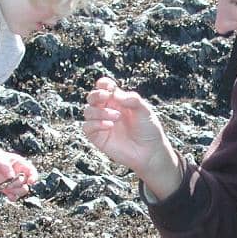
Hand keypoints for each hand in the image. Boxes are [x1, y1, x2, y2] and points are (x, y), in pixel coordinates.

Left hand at [0, 144, 36, 200]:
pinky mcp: (7, 189)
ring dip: (16, 191)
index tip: (30, 181)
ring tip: (7, 188)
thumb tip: (11, 176)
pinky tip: (8, 195)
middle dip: (19, 185)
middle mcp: (18, 174)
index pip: (32, 171)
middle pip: (26, 183)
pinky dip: (12, 197)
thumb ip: (6, 167)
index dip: (33, 177)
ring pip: (21, 191)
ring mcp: (13, 182)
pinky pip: (14, 196)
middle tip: (10, 183)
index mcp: (20, 164)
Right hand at [82, 77, 181, 199]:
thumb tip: (114, 93)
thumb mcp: (145, 111)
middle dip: (96, 95)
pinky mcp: (98, 137)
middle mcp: (107, 110)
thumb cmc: (148, 130)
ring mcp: (101, 124)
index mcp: (117, 101)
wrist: (150, 152)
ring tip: (117, 117)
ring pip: (88, 111)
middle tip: (106, 96)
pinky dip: (95, 124)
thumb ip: (132, 100)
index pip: (103, 87)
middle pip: (92, 97)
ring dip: (100, 112)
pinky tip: (109, 126)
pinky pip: (87, 127)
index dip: (103, 84)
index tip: (110, 87)